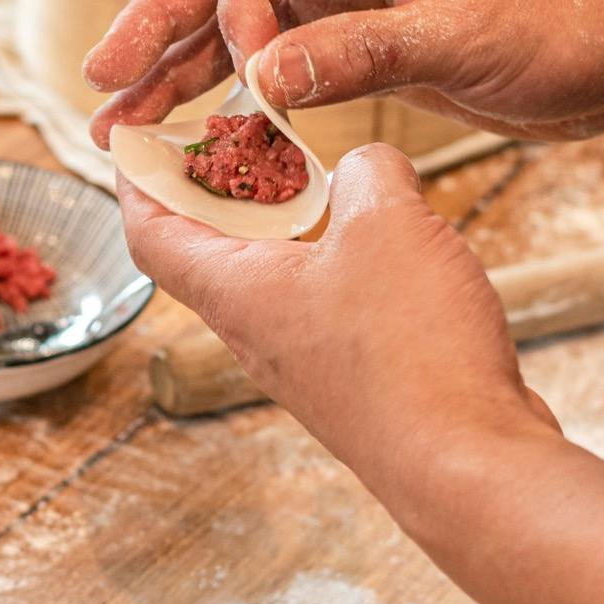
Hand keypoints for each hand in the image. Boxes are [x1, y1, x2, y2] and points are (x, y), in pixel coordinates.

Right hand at [85, 0, 603, 148]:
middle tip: (99, 81)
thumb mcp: (467, 37)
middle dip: (164, 29)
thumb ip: (363, 52)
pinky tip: (201, 132)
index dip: (231, 4)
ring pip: (250, 29)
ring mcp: (358, 0)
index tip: (242, 73)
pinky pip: (287, 69)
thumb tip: (262, 75)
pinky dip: (243, 100)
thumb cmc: (571, 23)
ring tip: (121, 122)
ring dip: (187, 73)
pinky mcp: (370, 47)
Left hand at [119, 142, 561, 497]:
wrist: (468, 465)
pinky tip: (388, 243)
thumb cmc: (410, 350)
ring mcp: (309, 363)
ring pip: (276, 281)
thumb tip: (370, 167)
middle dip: (220, 192)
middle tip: (243, 140)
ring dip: (286, 226)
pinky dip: (339, 261)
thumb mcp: (388, 222)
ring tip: (322, 180)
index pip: (150, 233)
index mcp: (237, 292)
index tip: (137, 138)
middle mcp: (260, 334)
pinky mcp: (358, 381)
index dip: (135, 179)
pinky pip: (329, 307)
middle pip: (211, 254)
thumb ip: (369, 173)